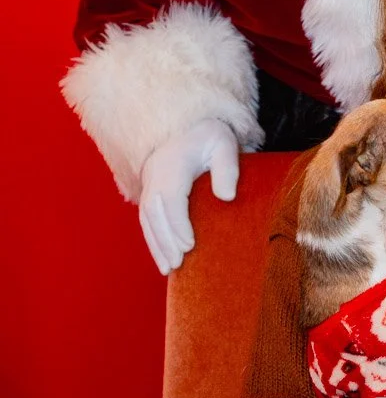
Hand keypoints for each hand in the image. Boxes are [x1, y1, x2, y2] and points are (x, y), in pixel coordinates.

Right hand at [138, 119, 239, 273]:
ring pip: (146, 218)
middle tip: (178, 264)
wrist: (189, 129)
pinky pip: (146, 218)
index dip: (177, 223)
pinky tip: (163, 257)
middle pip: (154, 212)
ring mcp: (149, 183)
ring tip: (168, 269)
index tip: (189, 246)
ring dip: (156, 244)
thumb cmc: (211, 138)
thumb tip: (227, 197)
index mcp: (174, 162)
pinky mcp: (148, 191)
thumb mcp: (225, 145)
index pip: (171, 197)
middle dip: (165, 240)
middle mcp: (155, 173)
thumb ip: (227, 168)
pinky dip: (153, 239)